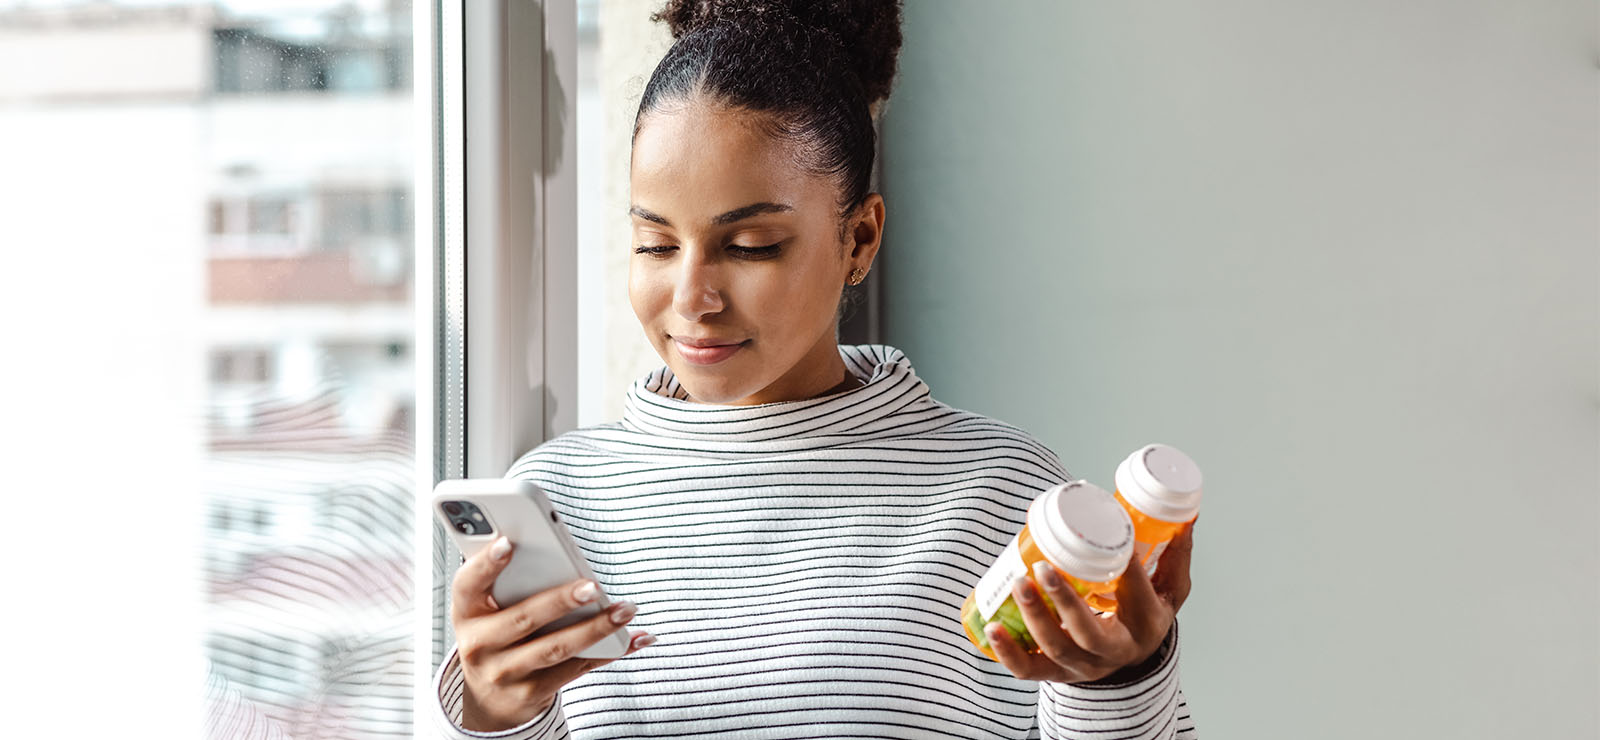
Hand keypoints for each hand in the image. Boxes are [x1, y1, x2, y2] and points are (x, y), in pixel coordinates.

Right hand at [452, 536, 656, 731]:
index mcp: (466, 612)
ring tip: (625, 610)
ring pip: (555, 648)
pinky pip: (576, 669)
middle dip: (560, 601)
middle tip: (593, 586)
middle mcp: (479, 646)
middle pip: (523, 619)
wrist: (487, 699)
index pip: (468, 584)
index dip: (485, 564)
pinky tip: (635, 637)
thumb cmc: (494, 635)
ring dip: (595, 628)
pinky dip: (609, 652)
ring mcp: (505, 673)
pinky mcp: (531, 693)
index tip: (507, 543)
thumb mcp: (485, 609)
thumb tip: (552, 549)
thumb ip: (507, 580)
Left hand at [986, 519, 1193, 682]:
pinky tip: (992, 628)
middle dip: (1064, 602)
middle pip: (1090, 633)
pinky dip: (1008, 652)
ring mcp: (1084, 666)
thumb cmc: (1145, 614)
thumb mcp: (1170, 588)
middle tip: (1043, 568)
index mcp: (1147, 624)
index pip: (1138, 595)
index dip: (1126, 568)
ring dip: (1034, 618)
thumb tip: (1186, 514)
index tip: (1112, 537)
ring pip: (1057, 650)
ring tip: (1017, 583)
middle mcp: (1116, 651)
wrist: (1133, 659)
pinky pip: (1030, 670)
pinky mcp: (1057, 674)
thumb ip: (1174, 553)